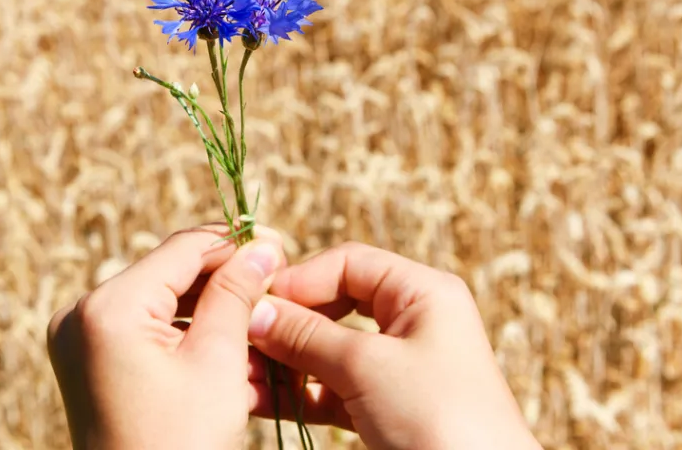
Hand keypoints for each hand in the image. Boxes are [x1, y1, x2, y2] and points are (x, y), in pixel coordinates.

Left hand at [47, 224, 284, 449]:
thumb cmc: (182, 444)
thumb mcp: (218, 362)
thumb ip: (236, 293)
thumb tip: (263, 244)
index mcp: (107, 308)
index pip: (182, 250)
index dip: (235, 244)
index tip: (279, 244)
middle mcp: (80, 313)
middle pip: (169, 273)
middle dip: (223, 280)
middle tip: (276, 282)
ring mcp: (77, 337)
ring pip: (159, 300)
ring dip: (209, 308)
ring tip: (260, 319)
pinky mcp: (85, 358)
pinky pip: (143, 328)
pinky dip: (184, 333)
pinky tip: (229, 344)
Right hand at [246, 241, 540, 449]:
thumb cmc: (439, 417)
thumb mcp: (366, 366)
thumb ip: (306, 335)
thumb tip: (255, 311)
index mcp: (422, 293)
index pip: (347, 264)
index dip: (299, 280)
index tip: (254, 302)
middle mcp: (412, 322)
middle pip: (333, 306)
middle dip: (286, 324)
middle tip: (242, 338)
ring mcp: (399, 367)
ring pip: (328, 351)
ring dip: (286, 361)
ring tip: (243, 373)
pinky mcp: (387, 408)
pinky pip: (333, 389)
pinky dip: (300, 394)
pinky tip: (262, 400)